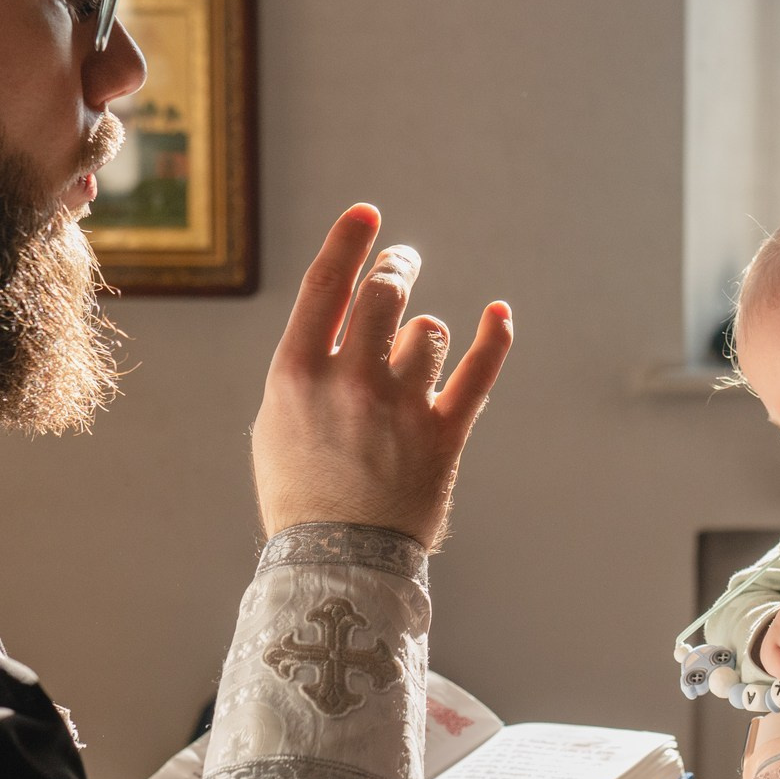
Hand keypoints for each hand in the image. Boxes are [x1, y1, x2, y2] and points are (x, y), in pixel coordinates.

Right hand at [252, 206, 512, 543]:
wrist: (337, 564)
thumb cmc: (301, 493)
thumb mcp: (279, 422)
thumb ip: (309, 365)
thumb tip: (344, 308)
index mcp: (297, 375)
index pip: (326, 286)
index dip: (348, 241)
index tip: (367, 214)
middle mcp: (350, 383)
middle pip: (385, 294)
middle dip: (397, 268)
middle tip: (403, 262)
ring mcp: (400, 408)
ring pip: (430, 332)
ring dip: (425, 335)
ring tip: (414, 356)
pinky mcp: (444, 436)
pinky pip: (479, 371)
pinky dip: (495, 338)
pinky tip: (501, 313)